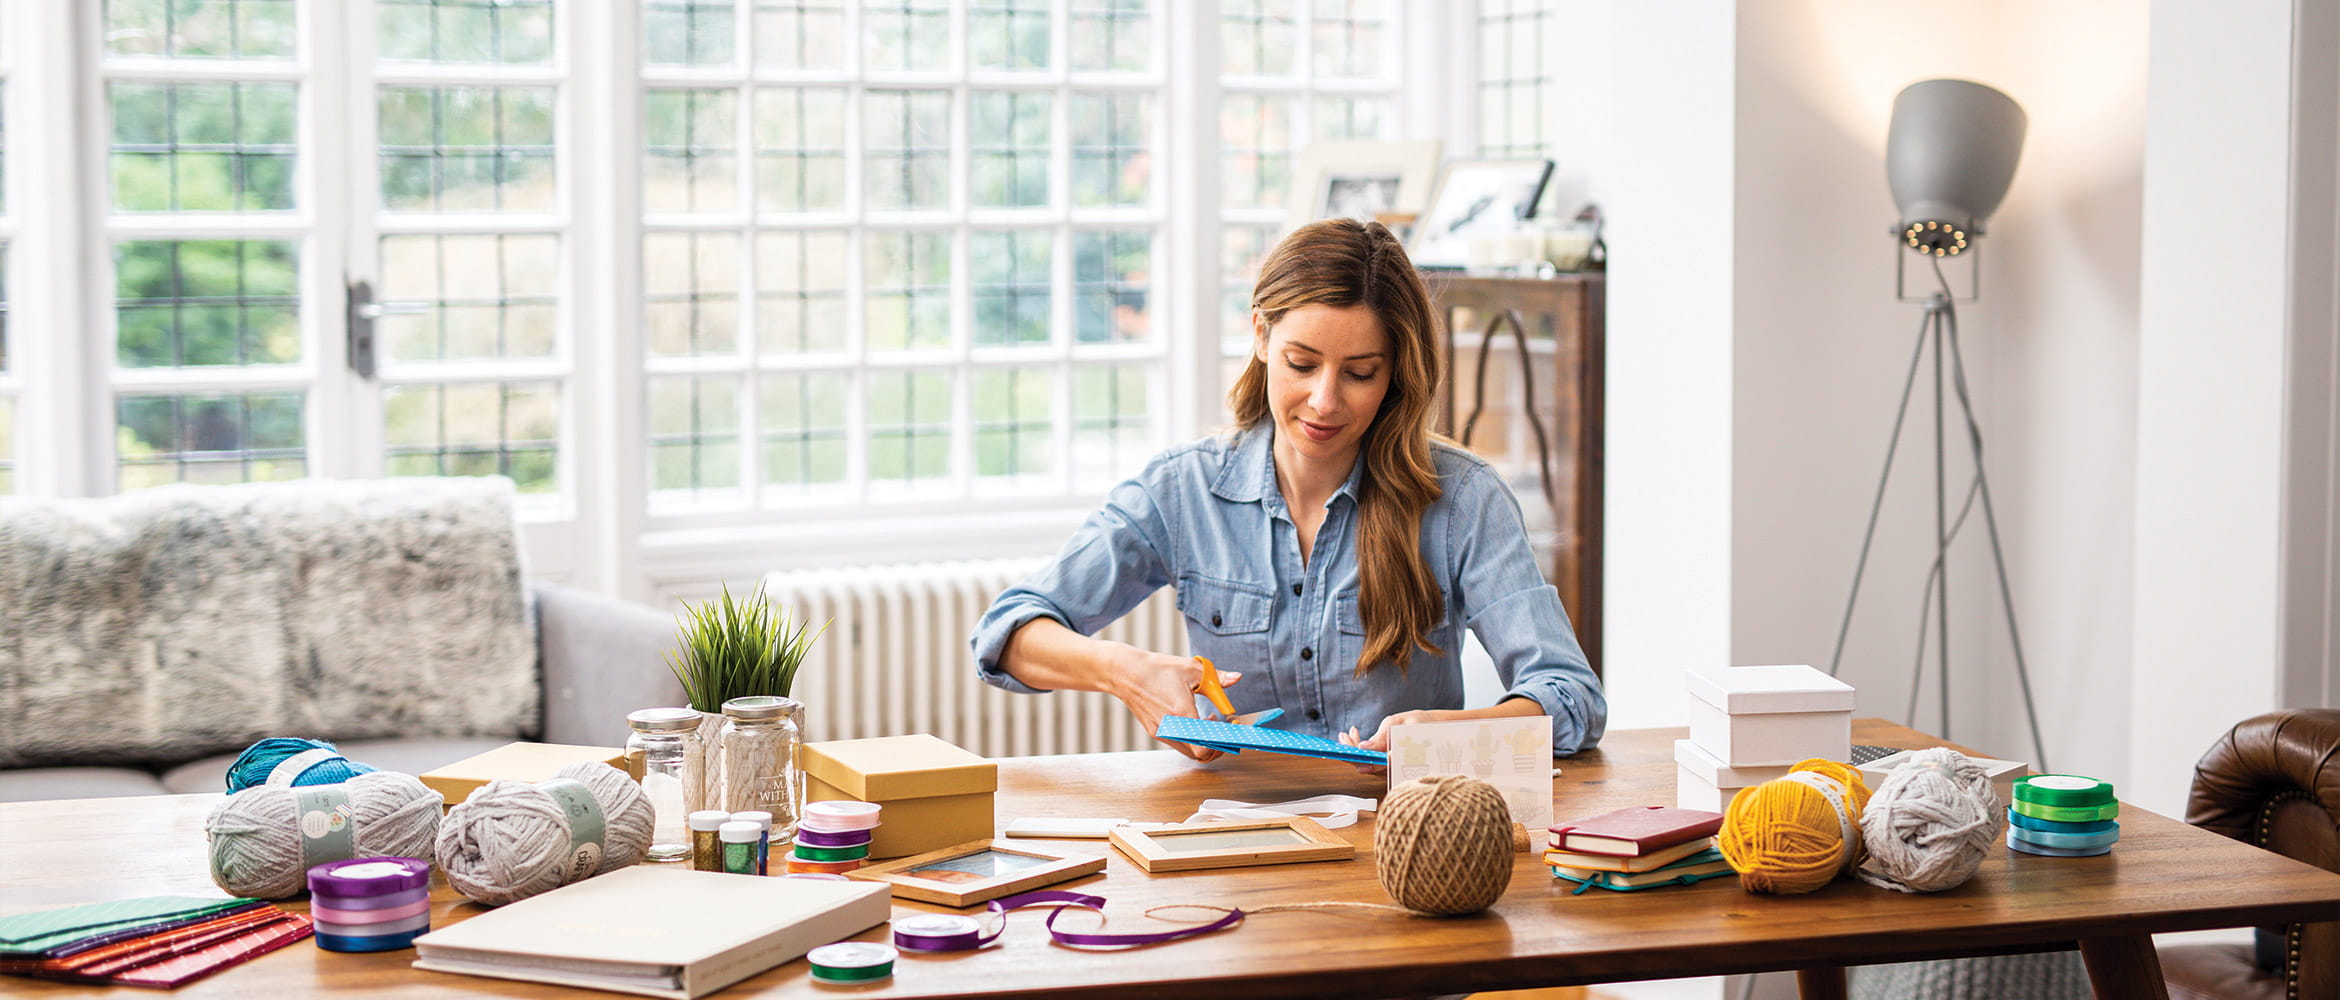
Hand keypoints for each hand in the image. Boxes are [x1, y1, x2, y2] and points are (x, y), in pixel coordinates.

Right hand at [1108, 647, 1239, 762]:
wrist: (1125, 673)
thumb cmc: (1158, 669)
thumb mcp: (1192, 668)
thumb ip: (1217, 677)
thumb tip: (1237, 678)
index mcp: (1182, 714)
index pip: (1205, 747)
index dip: (1222, 744)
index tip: (1231, 730)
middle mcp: (1171, 728)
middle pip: (1200, 754)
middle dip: (1216, 744)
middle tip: (1224, 728)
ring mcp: (1161, 733)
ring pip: (1189, 750)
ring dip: (1202, 741)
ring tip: (1208, 719)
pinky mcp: (1155, 732)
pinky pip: (1178, 743)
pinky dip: (1190, 737)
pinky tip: (1192, 718)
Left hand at [1345, 709, 1457, 774]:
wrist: (1442, 729)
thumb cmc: (1422, 724)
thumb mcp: (1400, 723)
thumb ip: (1382, 737)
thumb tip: (1363, 748)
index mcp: (1399, 758)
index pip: (1372, 763)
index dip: (1355, 755)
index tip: (1345, 740)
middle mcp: (1397, 767)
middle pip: (1367, 766)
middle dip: (1351, 751)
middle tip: (1342, 735)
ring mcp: (1395, 768)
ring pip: (1370, 765)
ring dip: (1356, 749)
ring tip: (1349, 733)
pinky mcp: (1393, 765)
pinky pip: (1375, 762)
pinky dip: (1365, 750)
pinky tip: (1358, 737)